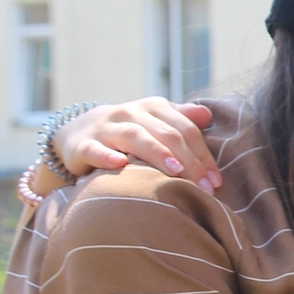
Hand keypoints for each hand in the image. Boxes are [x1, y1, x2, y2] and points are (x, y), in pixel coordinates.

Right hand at [56, 98, 221, 191]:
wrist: (77, 132)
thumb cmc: (129, 132)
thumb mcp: (155, 121)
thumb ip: (181, 119)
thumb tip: (207, 114)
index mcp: (152, 108)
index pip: (185, 129)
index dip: (203, 155)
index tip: (215, 182)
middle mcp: (129, 113)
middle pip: (165, 133)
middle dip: (188, 160)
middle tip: (203, 186)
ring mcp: (104, 128)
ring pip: (134, 136)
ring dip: (156, 153)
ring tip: (176, 172)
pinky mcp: (81, 144)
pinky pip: (94, 149)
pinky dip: (106, 156)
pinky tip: (119, 164)